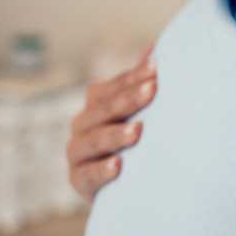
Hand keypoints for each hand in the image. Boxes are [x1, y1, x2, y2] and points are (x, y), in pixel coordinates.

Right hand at [67, 48, 156, 201]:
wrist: (124, 186)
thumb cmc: (136, 140)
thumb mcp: (140, 112)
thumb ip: (142, 82)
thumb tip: (154, 49)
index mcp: (97, 104)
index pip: (113, 87)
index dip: (133, 77)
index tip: (156, 69)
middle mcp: (83, 125)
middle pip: (102, 110)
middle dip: (127, 100)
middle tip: (151, 90)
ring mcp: (78, 153)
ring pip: (92, 141)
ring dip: (114, 135)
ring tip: (137, 131)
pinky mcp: (79, 181)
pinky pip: (86, 175)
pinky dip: (101, 170)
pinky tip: (118, 166)